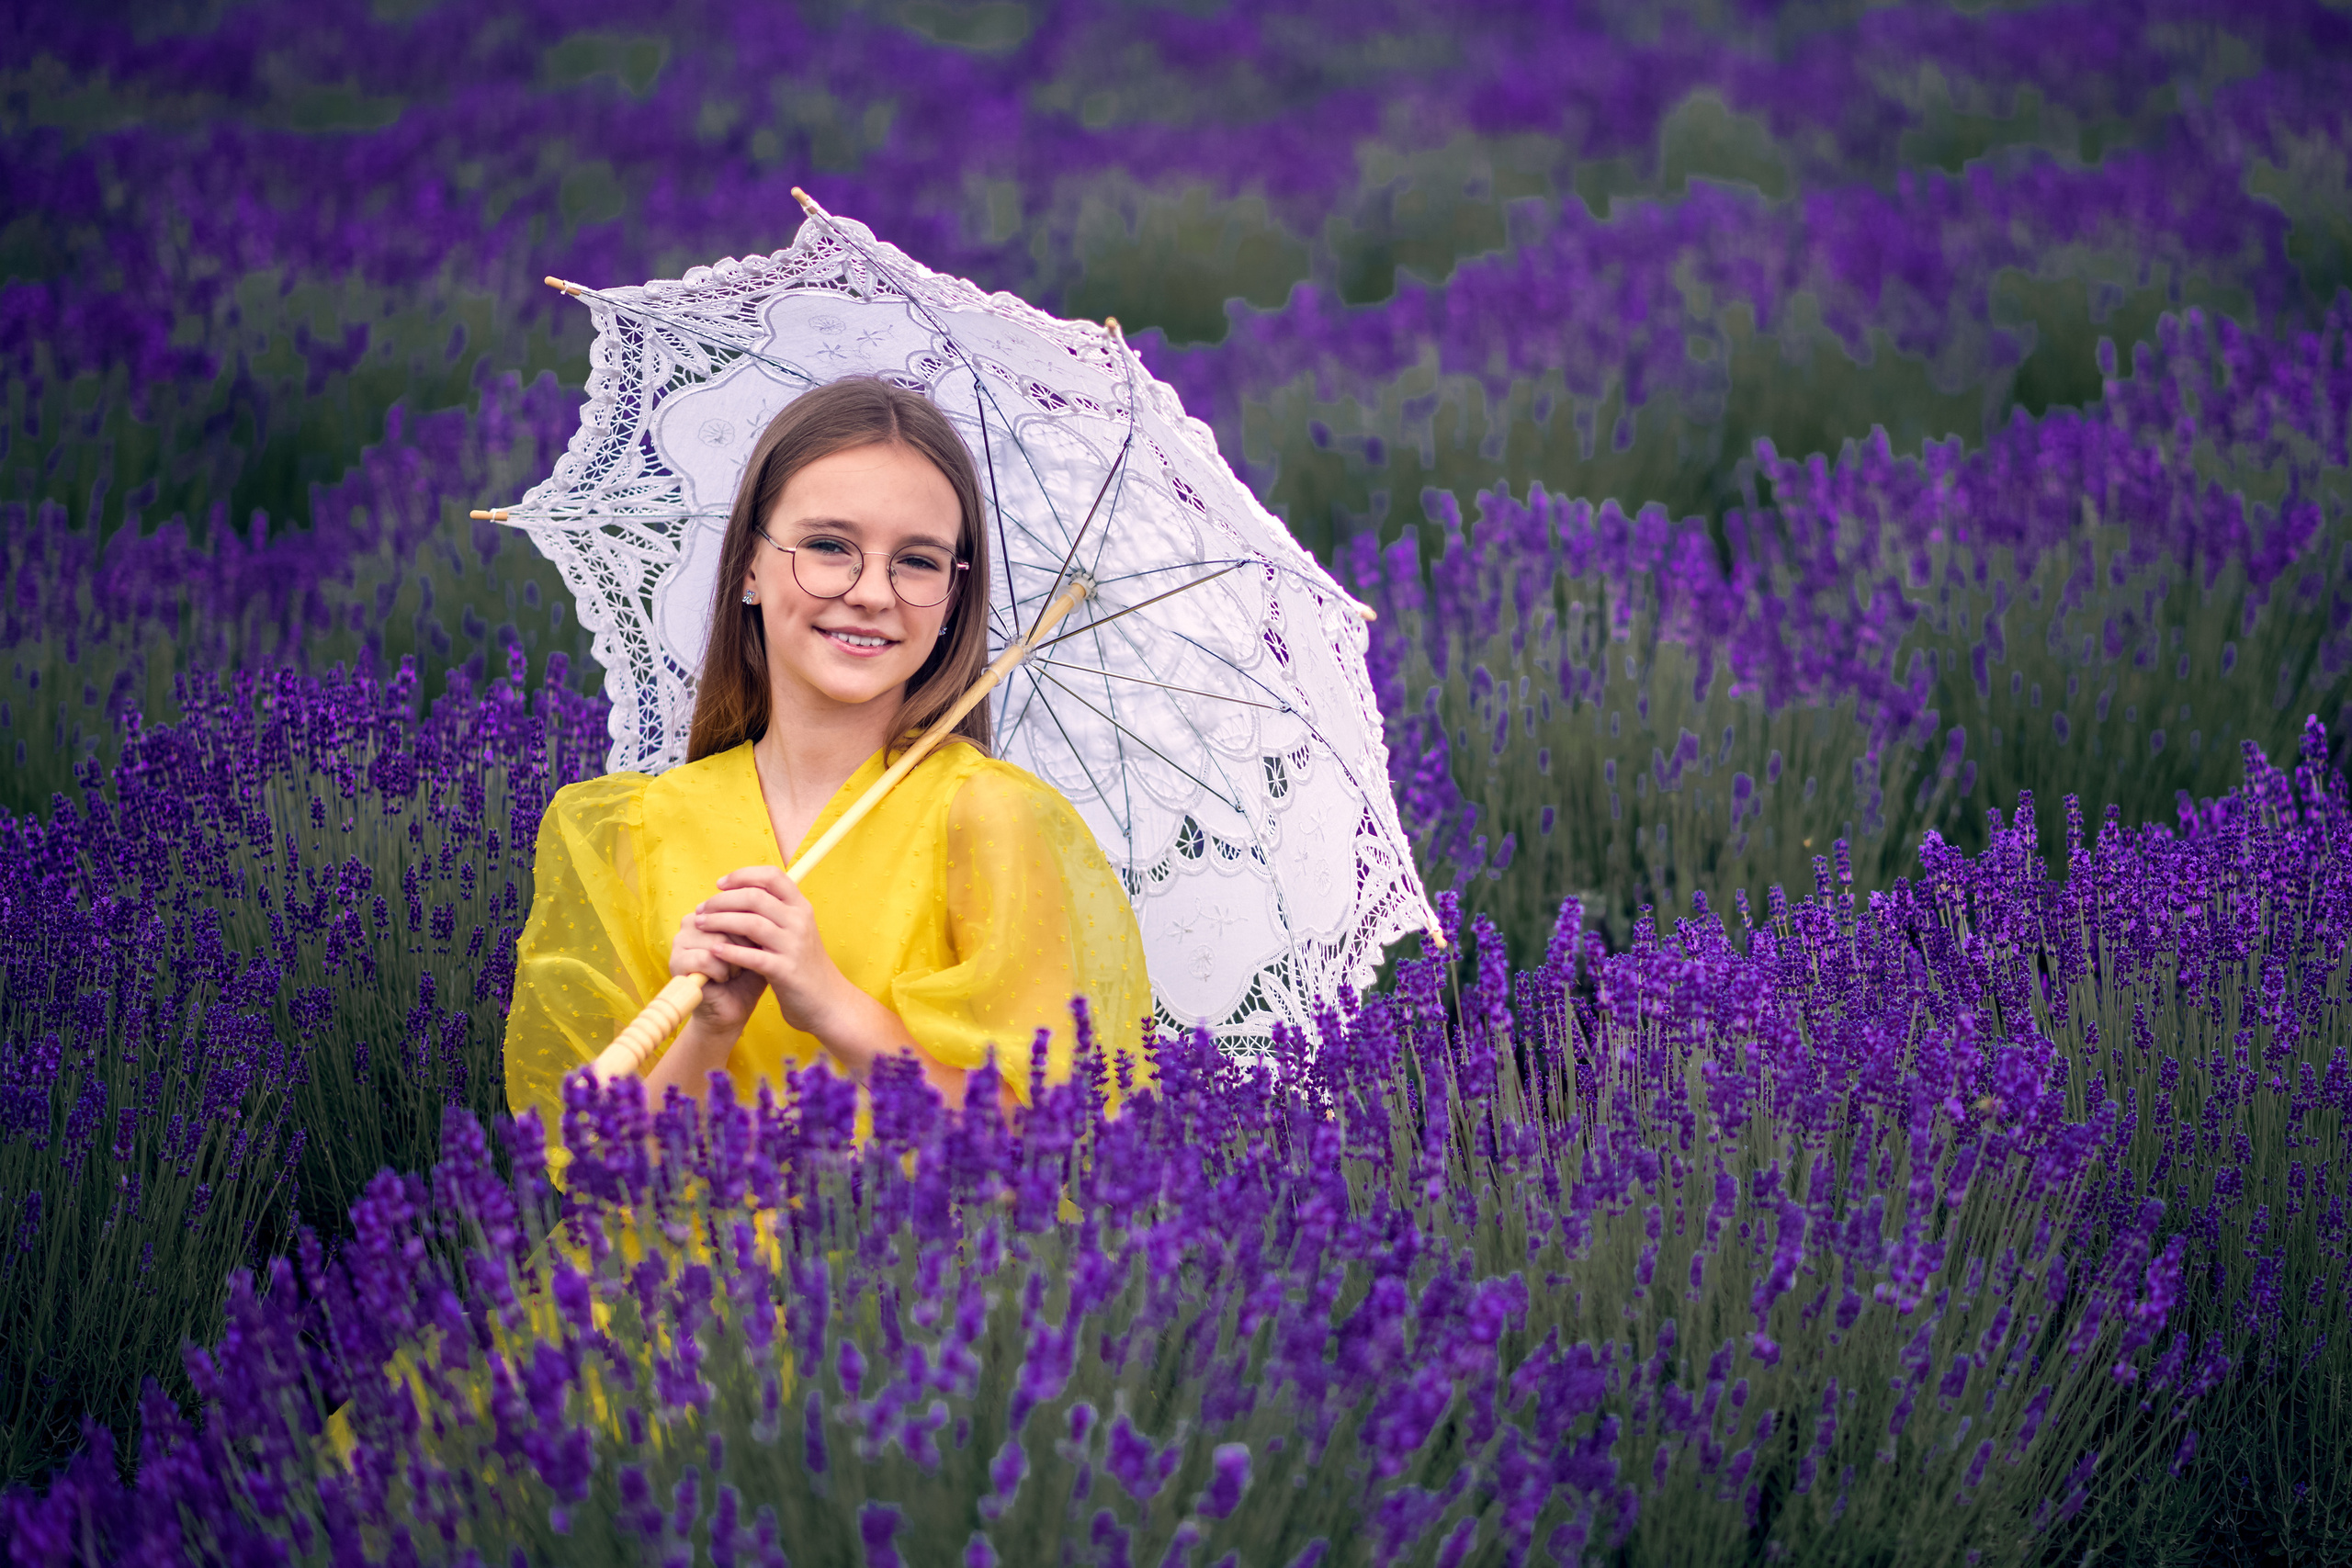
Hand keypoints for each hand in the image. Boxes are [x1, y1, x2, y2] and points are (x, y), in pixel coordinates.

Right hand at [667, 892, 769, 1041]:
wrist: (736, 1007)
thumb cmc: (749, 973)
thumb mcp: (760, 941)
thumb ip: (763, 916)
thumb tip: (771, 894)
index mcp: (711, 911)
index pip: (736, 902)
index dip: (753, 924)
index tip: (757, 943)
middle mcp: (693, 921)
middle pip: (727, 919)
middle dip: (744, 943)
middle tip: (746, 960)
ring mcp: (681, 941)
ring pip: (717, 938)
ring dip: (734, 959)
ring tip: (734, 970)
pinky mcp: (676, 962)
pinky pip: (706, 958)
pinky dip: (722, 972)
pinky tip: (725, 979)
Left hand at [684, 865, 852, 1037]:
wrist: (827, 1001)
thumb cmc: (803, 965)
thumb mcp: (795, 931)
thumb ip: (774, 913)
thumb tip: (739, 893)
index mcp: (801, 907)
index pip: (772, 876)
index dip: (743, 875)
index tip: (720, 884)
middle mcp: (799, 921)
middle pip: (755, 897)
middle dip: (722, 900)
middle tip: (702, 909)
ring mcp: (794, 945)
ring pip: (751, 923)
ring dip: (720, 921)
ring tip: (701, 925)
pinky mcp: (786, 971)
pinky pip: (753, 957)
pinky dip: (731, 952)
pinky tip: (715, 951)